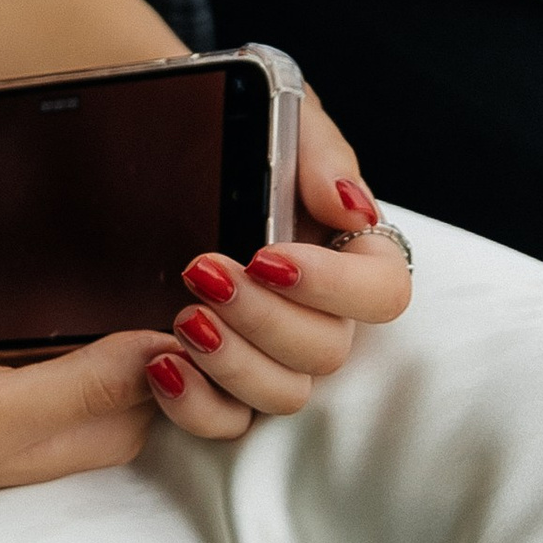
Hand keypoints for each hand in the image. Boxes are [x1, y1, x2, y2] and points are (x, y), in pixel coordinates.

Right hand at [0, 91, 410, 500]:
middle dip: (247, 313)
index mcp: (104, 428)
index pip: (221, 381)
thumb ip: (78, 386)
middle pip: (221, 363)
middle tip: (218, 248)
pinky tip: (149, 234)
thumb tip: (172, 350)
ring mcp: (78, 381)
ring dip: (212, 294)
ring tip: (197, 239)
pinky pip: (131, 317)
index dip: (238, 324)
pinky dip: (157, 281)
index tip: (209, 268)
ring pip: (183, 334)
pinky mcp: (46, 352)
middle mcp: (105, 409)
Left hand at [156, 91, 412, 434]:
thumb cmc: (240, 134)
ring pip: (284, 395)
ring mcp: (274, 356)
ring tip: (182, 319)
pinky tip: (160, 366)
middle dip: (264, 317)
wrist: (161, 148)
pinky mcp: (223, 385)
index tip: (267, 256)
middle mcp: (321, 314)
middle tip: (202, 272)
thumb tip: (349, 204)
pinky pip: (228, 424)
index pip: (383, 293)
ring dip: (232, 362)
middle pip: (327, 350)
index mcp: (350, 255)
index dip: (333, 286)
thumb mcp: (283, 118)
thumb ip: (320, 153)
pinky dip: (195, 405)